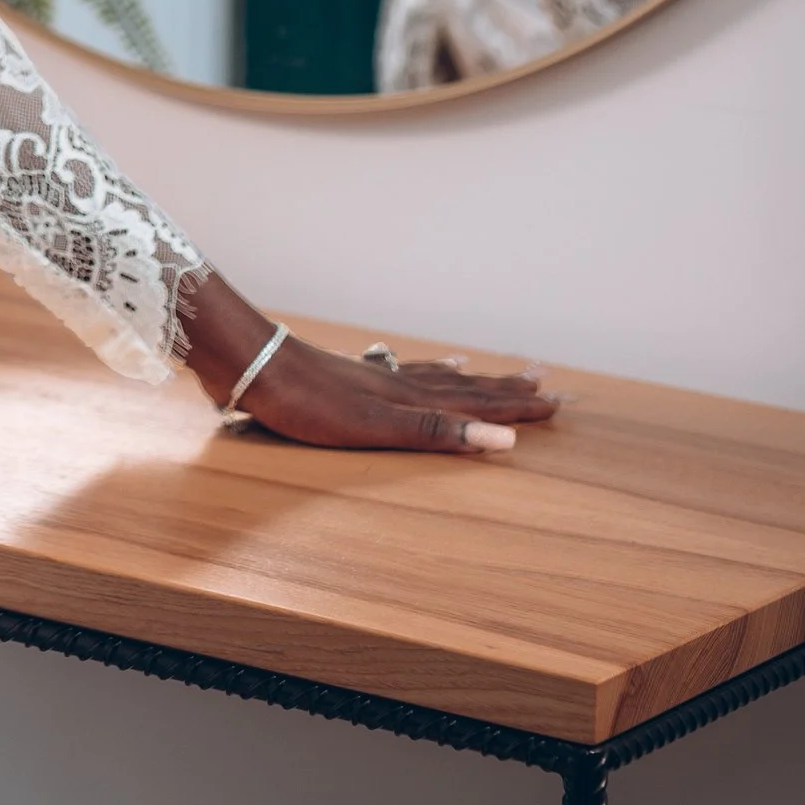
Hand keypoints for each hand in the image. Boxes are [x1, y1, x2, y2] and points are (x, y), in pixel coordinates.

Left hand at [228, 332, 556, 453]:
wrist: (250, 365)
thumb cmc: (309, 403)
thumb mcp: (378, 426)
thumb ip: (438, 431)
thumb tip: (503, 439)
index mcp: (410, 400)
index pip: (476, 404)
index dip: (515, 407)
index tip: (555, 402)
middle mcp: (396, 385)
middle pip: (461, 387)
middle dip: (502, 389)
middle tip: (542, 379)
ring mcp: (370, 380)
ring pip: (431, 378)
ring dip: (465, 379)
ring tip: (487, 370)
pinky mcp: (342, 381)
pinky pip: (396, 374)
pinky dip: (415, 373)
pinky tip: (405, 369)